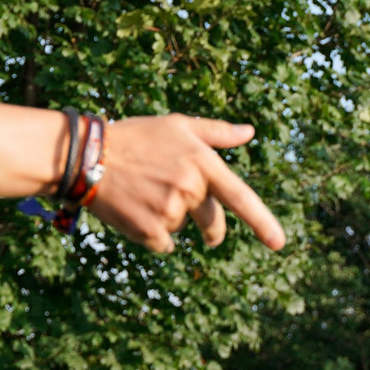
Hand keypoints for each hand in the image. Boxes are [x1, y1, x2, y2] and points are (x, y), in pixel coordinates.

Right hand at [93, 117, 284, 254]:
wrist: (90, 156)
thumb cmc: (137, 137)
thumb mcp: (178, 125)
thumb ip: (217, 132)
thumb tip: (249, 132)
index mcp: (202, 163)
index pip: (240, 197)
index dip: (263, 222)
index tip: (279, 244)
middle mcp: (189, 188)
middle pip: (213, 222)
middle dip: (212, 230)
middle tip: (204, 229)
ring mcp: (169, 210)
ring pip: (182, 228)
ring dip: (169, 219)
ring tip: (146, 194)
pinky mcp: (148, 230)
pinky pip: (164, 244)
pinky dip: (153, 234)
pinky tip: (137, 212)